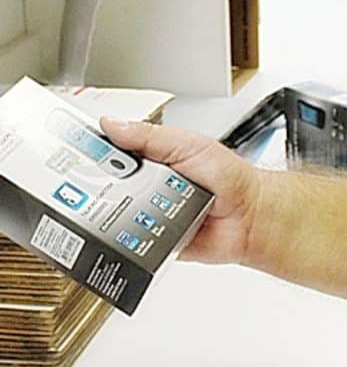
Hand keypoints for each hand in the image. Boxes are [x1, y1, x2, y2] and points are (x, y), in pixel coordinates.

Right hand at [100, 118, 259, 264]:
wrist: (250, 216)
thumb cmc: (229, 176)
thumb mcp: (187, 144)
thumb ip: (150, 136)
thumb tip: (113, 123)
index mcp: (155, 158)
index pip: (116, 152)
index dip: (96, 151)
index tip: (77, 149)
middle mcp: (150, 186)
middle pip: (111, 185)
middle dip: (102, 184)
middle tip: (95, 181)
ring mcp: (151, 214)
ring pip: (118, 214)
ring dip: (118, 211)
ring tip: (125, 204)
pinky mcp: (154, 242)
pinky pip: (132, 243)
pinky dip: (130, 239)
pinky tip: (132, 231)